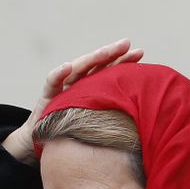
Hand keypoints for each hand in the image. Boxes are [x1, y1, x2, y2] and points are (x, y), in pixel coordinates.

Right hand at [2, 39, 144, 164]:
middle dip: (111, 53)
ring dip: (90, 59)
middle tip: (126, 44)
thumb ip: (114, 118)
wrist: (43, 144)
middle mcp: (78, 84)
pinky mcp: (47, 97)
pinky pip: (52, 82)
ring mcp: (62, 88)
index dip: (124, 61)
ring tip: (105, 52)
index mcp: (92, 89)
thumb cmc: (73, 135)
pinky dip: (58, 74)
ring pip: (77, 69)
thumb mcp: (98, 127)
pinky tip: (67, 67)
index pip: (109, 71)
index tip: (140, 53)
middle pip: (96, 65)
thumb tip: (146, 122)